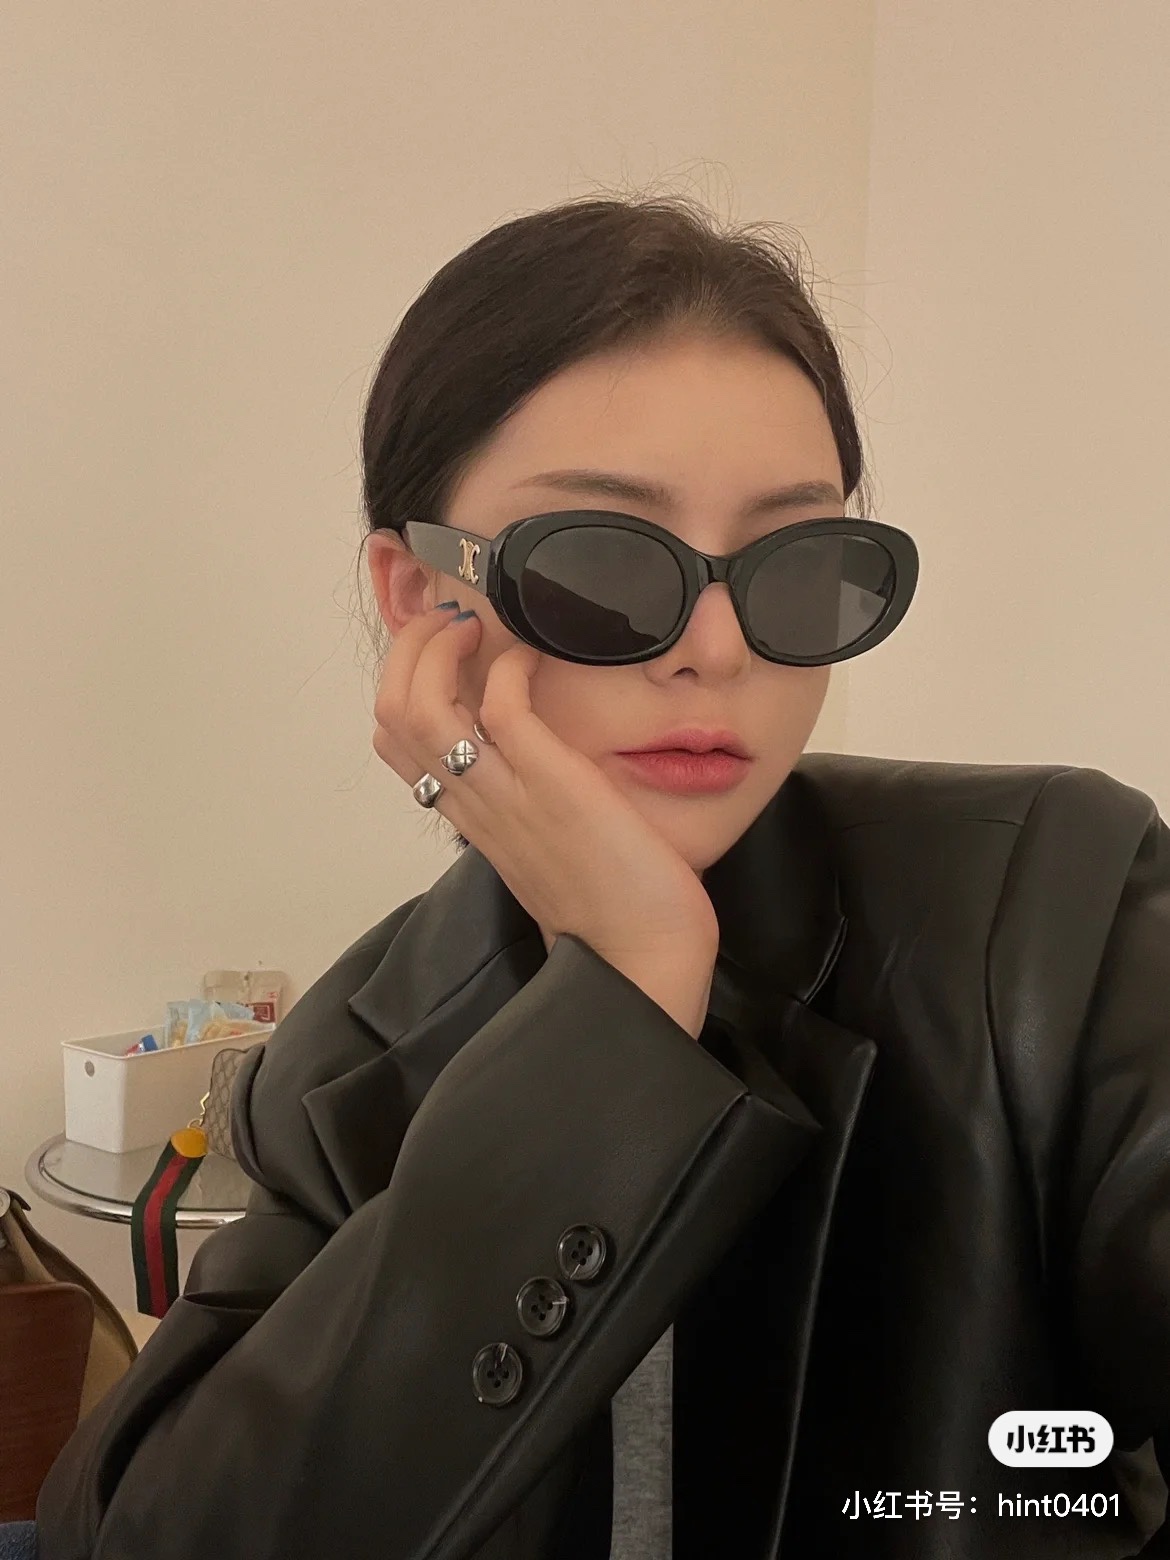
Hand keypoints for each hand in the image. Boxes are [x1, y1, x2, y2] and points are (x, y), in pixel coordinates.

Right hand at [371, 604, 720, 968]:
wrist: (641, 964)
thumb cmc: (611, 909)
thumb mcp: (551, 846)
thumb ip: (532, 804)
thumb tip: (546, 761)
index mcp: (471, 816)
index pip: (394, 740)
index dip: (404, 679)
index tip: (445, 647)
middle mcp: (473, 803)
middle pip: (390, 713)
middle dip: (409, 648)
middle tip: (454, 619)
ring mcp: (506, 794)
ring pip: (421, 708)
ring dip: (439, 647)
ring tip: (477, 624)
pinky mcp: (552, 785)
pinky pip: (501, 709)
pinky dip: (508, 666)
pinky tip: (533, 658)